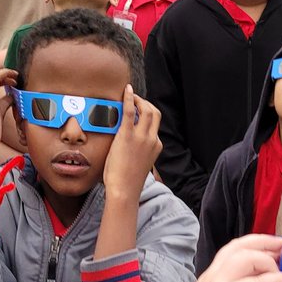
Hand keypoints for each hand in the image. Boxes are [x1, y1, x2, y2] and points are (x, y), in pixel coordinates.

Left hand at [101, 86, 161, 200]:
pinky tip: (126, 90)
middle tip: (135, 100)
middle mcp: (152, 139)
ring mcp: (142, 137)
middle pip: (155, 113)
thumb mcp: (139, 164)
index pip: (155, 124)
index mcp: (156, 146)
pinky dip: (129, 98)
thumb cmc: (128, 181)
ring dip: (139, 100)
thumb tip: (131, 147)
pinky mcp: (128, 136)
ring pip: (147, 109)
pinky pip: (130, 111)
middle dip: (146, 103)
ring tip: (130, 96)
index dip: (147, 114)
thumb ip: (140, 152)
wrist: (124, 190)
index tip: (139, 110)